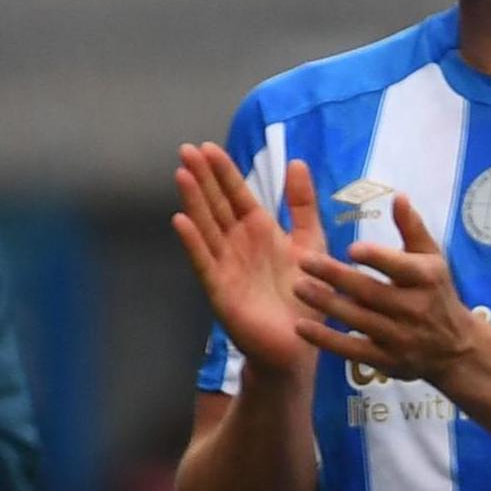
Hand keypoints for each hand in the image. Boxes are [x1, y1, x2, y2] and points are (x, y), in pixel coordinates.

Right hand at [172, 146, 324, 378]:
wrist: (299, 344)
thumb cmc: (304, 295)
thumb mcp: (309, 242)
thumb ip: (303, 206)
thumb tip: (296, 161)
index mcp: (259, 231)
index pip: (237, 194)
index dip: (223, 171)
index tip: (207, 146)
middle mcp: (238, 244)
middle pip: (217, 205)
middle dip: (202, 178)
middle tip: (186, 149)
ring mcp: (226, 265)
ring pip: (207, 227)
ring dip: (194, 202)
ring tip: (181, 174)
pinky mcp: (221, 290)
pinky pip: (205, 262)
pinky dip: (193, 242)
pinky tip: (180, 221)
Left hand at [296, 194, 488, 386]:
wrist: (457, 349)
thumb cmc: (438, 293)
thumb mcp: (433, 258)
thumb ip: (412, 228)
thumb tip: (398, 196)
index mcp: (426, 278)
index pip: (400, 267)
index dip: (377, 258)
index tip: (352, 249)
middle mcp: (414, 308)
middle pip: (370, 292)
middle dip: (336, 277)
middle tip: (303, 260)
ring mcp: (399, 337)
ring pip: (357, 319)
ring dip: (326, 304)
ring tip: (297, 287)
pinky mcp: (386, 361)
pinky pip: (352, 350)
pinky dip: (326, 340)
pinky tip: (301, 327)